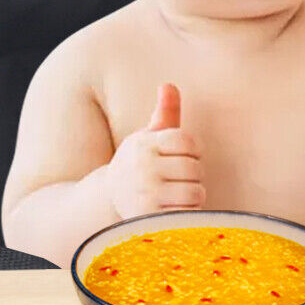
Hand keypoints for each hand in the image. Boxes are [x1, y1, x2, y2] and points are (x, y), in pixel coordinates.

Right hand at [107, 82, 204, 218]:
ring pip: (195, 191)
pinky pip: (187, 214)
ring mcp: (146, 195)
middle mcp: (142, 168)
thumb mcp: (148, 138)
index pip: (187, 141)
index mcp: (144, 145)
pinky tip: (178, 209)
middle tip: (182, 178)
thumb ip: (164, 114)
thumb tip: (169, 85)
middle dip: (194, 174)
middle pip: (194, 168)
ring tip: (181, 194)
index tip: (188, 155)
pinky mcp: (151, 219)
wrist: (109, 199)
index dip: (195, 149)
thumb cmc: (139, 164)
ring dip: (194, 195)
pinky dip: (189, 213)